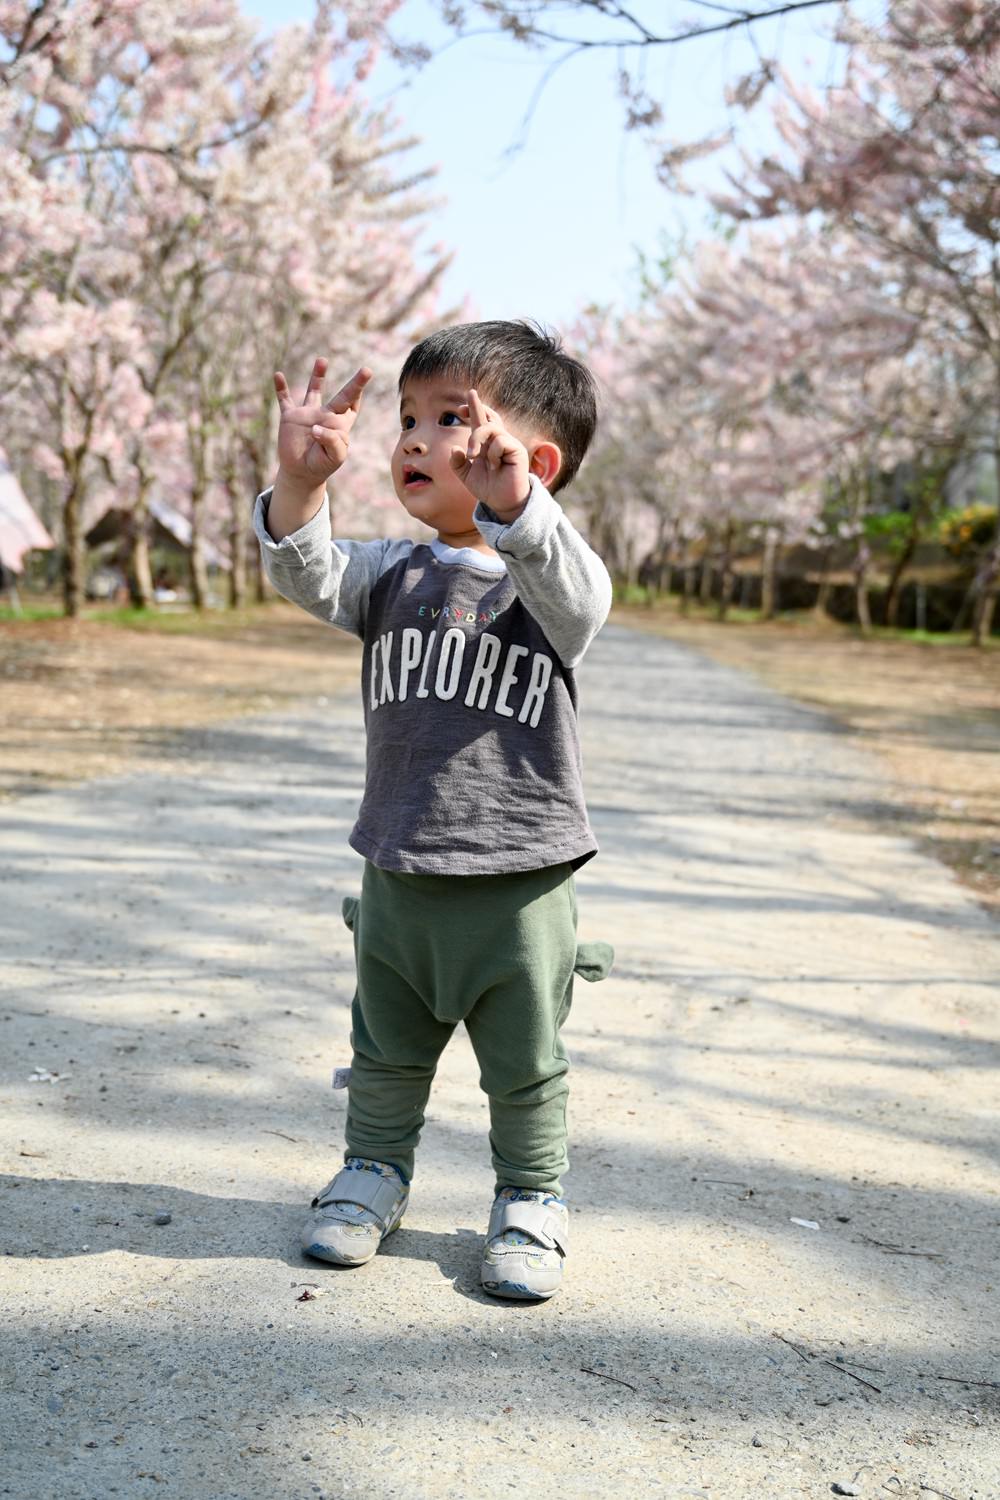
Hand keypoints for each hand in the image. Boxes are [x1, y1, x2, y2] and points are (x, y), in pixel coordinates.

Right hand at [273, 358, 371, 487]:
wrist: (301, 472)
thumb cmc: (322, 464)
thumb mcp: (335, 457)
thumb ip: (332, 441)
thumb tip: (316, 427)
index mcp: (340, 424)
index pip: (353, 408)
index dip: (361, 399)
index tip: (368, 387)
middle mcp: (325, 414)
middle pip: (342, 396)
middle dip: (355, 384)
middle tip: (367, 370)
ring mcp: (308, 413)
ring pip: (314, 390)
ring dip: (318, 376)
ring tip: (323, 360)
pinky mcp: (291, 417)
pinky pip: (285, 400)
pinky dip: (281, 388)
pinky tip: (278, 375)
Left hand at [449, 389, 530, 518]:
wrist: (502, 504)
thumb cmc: (488, 489)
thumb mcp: (466, 476)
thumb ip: (457, 463)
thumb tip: (455, 449)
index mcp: (487, 444)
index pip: (482, 420)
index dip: (473, 409)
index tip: (460, 408)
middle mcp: (499, 441)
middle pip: (489, 416)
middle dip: (476, 407)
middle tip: (460, 409)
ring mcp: (509, 444)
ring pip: (491, 428)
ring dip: (476, 440)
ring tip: (473, 456)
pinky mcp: (517, 450)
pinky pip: (500, 441)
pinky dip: (493, 454)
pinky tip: (495, 466)